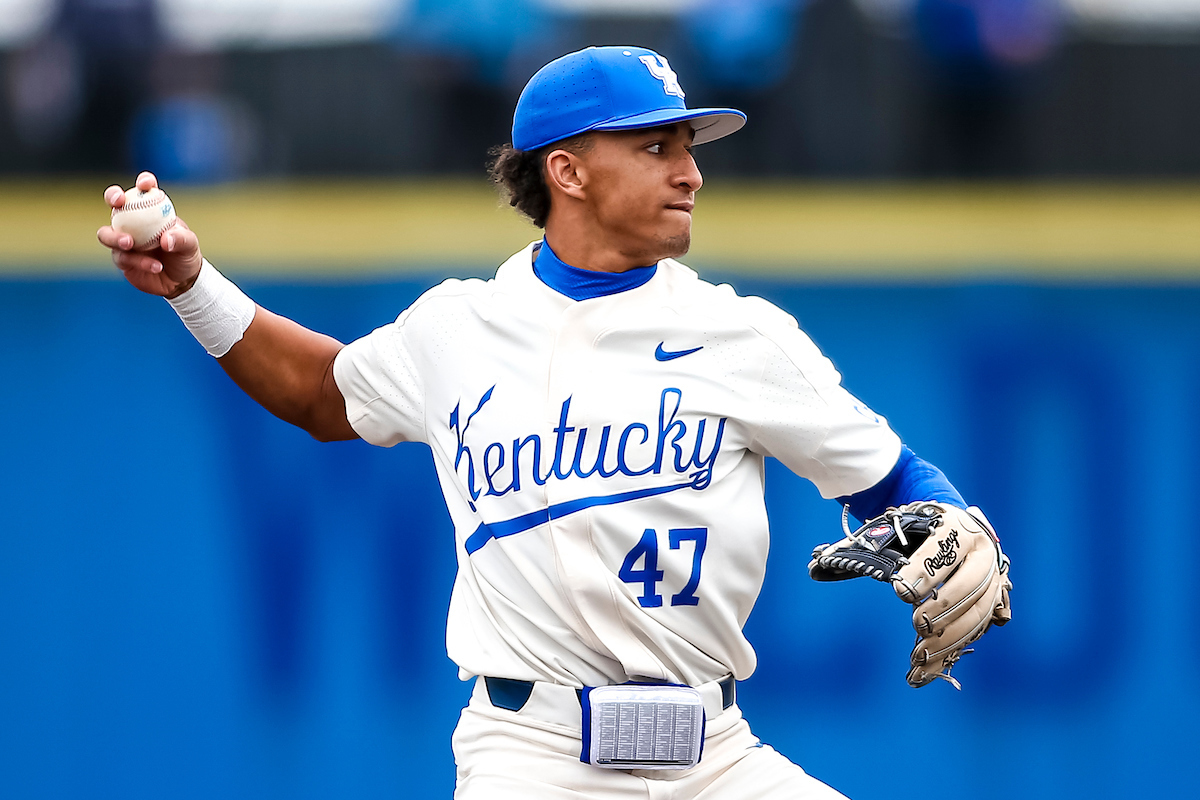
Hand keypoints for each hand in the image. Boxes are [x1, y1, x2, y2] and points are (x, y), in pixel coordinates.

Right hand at [97, 171, 203, 297]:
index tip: (146, 184)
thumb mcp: (190, 245)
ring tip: (129, 243)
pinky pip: (122, 257)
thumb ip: (181, 239)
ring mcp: (123, 239)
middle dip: (112, 196)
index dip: (143, 182)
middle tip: (119, 202)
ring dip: (115, 236)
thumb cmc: (186, 256)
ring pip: (107, 233)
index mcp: (151, 210)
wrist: (181, 282)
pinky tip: (156, 266)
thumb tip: (165, 239)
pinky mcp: (121, 258)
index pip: (145, 190)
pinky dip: (138, 261)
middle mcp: (133, 221)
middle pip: (115, 203)